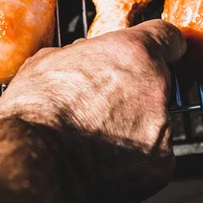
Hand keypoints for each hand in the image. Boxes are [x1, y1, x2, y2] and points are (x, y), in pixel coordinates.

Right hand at [0, 19, 185, 202]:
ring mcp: (163, 128)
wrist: (33, 161)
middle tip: (103, 108)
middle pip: (159, 85)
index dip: (159, 47)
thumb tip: (85, 56)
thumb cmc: (36, 110)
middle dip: (136, 94)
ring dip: (134, 129)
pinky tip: (104, 163)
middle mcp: (156, 87)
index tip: (156, 55)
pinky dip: (133, 161)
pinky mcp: (161, 164)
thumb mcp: (49, 60)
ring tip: (96, 141)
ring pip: (156, 124)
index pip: (169, 38)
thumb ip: (84, 54)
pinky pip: (153, 158)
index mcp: (134, 53)